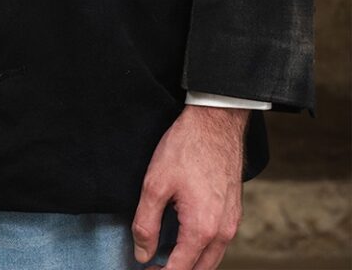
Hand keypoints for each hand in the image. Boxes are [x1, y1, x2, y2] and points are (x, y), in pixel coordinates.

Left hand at [132, 105, 248, 269]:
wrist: (216, 121)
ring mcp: (232, 222)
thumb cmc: (186, 148)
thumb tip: (142, 254)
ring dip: (191, 263)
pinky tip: (185, 238)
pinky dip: (203, 249)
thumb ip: (146, 224)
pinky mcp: (234, 211)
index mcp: (202, 229)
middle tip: (153, 266)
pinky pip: (220, 243)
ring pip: (212, 259)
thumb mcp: (155, 184)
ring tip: (166, 256)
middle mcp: (223, 232)